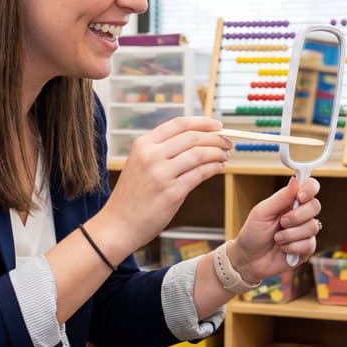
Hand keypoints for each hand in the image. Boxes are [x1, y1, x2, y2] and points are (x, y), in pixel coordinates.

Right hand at [98, 117, 231, 248]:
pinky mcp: (171, 193)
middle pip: (192, 137)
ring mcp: (161, 174)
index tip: (217, 125)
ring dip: (217, 153)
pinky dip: (213, 168)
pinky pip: (200, 174)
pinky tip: (218, 168)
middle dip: (215, 138)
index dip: (202, 122)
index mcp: (143, 144)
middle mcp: (151, 155)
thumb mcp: (140, 164)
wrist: (118, 224)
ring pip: (199, 154)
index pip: (179, 124)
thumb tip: (196, 140)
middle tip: (228, 142)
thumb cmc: (132, 196)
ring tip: (225, 156)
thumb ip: (162, 150)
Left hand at [229, 177, 320, 282]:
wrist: (249, 259)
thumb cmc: (253, 234)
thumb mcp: (262, 212)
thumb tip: (295, 180)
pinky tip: (283, 248)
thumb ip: (280, 197)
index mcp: (290, 202)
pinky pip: (309, 244)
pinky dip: (292, 247)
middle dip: (296, 216)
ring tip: (277, 238)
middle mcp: (301, 215)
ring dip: (290, 234)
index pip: (310, 187)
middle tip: (281, 222)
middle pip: (315, 206)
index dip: (309, 189)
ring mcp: (305, 232)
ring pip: (312, 227)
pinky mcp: (307, 249)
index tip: (300, 197)